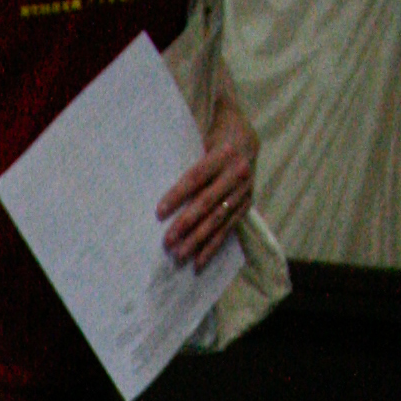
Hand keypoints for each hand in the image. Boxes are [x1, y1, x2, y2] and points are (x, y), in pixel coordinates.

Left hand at [158, 95, 258, 269]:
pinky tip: (198, 262)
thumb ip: (185, 150)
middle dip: (186, 223)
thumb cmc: (214, 140)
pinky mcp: (246, 206)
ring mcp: (244, 191)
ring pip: (218, 219)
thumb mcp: (203, 137)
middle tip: (167, 242)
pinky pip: (228, 229)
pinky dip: (212, 247)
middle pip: (207, 202)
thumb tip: (153, 164)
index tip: (159, 212)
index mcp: (224, 153)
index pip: (196, 177)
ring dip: (197, 240)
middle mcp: (237, 173)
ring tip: (179, 256)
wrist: (248, 140)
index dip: (177, 195)